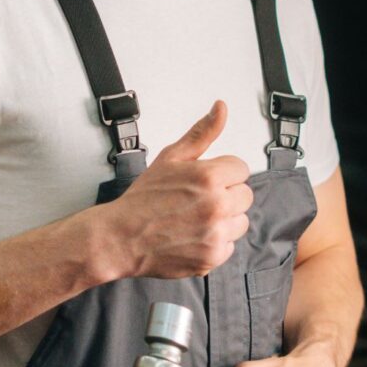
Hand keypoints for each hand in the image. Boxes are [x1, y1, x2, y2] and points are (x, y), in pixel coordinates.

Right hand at [104, 101, 251, 279]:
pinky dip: (216, 241)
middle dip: (226, 194)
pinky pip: (230, 245)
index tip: (206, 180)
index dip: (223, 172)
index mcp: (209, 177)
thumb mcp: (172, 157)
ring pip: (241, 221)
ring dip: (225, 219)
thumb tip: (221, 108)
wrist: (121, 237)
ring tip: (197, 217)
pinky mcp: (212, 257)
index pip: (241, 169)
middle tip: (199, 198)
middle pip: (245, 195)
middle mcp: (217, 205)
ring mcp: (216, 234)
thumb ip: (202, 132)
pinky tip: (195, 234)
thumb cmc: (144, 198)